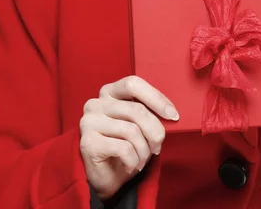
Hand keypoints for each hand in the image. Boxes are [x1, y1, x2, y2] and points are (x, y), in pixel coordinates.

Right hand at [80, 75, 178, 198]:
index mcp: (109, 93)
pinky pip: (124, 148)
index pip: (133, 84)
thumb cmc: (125, 147)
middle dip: (155, 132)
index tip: (173, 115)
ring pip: (132, 131)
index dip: (156, 98)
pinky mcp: (88, 143)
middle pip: (136, 110)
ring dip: (144, 150)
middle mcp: (95, 104)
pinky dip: (134, 160)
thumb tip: (171, 114)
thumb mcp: (138, 125)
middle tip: (158, 147)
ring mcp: (89, 122)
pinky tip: (131, 165)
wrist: (105, 177)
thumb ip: (148, 113)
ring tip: (142, 159)